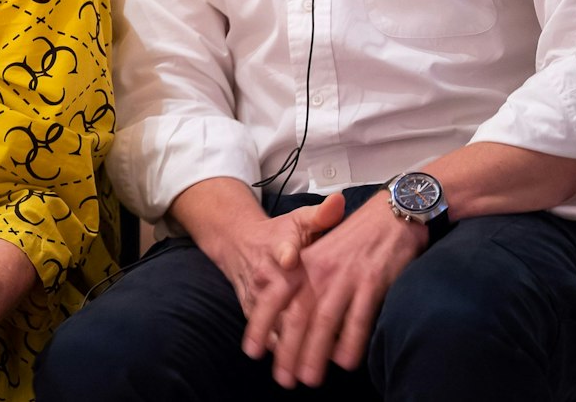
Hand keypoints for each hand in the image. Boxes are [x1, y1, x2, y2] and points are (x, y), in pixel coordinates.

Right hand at [198, 191, 345, 356]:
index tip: (288, 257)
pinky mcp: (251, 307)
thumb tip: (339, 202)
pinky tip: (285, 367)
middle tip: (292, 343)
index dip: (285, 250)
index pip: (281, 246)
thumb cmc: (278, 233)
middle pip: (272, 297)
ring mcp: (257, 293)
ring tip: (288, 373)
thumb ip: (320, 215)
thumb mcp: (298, 220)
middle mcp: (267, 272)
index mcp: (281, 246)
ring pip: (266, 322)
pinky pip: (262, 330)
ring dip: (278, 347)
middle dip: (281, 321)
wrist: (237, 240)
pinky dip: (273, 348)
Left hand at [265, 196, 426, 388]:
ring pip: (324, 320)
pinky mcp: (372, 281)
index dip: (261, 323)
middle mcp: (320, 271)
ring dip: (315, 353)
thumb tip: (288, 318)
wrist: (390, 215)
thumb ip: (304, 281)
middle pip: (297, 315)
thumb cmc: (355, 239)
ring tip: (308, 379)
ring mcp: (346, 277)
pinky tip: (345, 362)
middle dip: (288, 350)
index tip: (252, 350)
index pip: (276, 296)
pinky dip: (351, 340)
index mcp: (305, 264)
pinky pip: (359, 316)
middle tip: (283, 379)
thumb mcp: (321, 252)